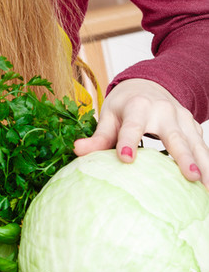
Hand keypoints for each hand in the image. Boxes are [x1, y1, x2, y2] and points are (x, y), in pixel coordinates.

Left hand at [74, 77, 208, 188]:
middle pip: (175, 136)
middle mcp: (163, 111)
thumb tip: (77, 151)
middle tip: (192, 176)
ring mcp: (182, 118)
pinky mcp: (192, 127)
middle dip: (184, 156)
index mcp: (137, 106)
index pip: (132, 126)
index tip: (125, 159)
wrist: (147, 85)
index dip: (128, 141)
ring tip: (207, 187)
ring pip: (196, 143)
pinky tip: (208, 184)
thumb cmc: (124, 105)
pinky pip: (201, 146)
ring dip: (205, 164)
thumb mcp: (108, 116)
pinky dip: (207, 163)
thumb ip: (98, 136)